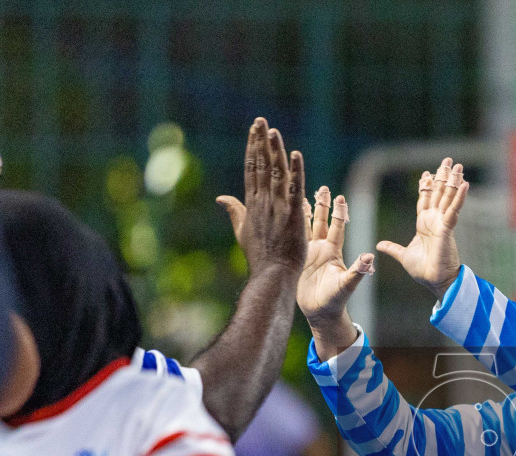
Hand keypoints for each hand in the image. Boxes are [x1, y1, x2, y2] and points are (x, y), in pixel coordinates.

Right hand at [215, 117, 307, 273]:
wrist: (272, 275)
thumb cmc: (260, 256)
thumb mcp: (242, 231)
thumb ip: (234, 211)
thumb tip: (220, 197)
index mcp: (252, 204)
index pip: (252, 170)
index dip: (253, 149)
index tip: (254, 131)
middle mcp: (262, 202)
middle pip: (261, 166)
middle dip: (260, 142)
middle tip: (260, 120)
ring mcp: (277, 207)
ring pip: (276, 173)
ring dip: (275, 151)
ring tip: (273, 130)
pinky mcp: (292, 215)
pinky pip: (295, 189)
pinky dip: (295, 172)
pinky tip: (295, 154)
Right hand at [296, 187, 373, 358]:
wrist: (320, 311)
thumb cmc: (336, 300)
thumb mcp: (347, 285)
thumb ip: (358, 271)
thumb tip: (370, 257)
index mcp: (334, 252)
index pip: (337, 228)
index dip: (339, 213)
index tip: (340, 197)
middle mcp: (322, 249)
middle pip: (323, 222)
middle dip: (323, 205)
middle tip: (323, 188)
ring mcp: (309, 253)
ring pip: (307, 227)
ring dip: (307, 212)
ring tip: (303, 194)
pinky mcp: (297, 258)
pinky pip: (294, 238)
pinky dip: (291, 226)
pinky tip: (286, 214)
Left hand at [377, 157, 466, 298]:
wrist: (433, 281)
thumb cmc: (422, 270)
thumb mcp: (403, 255)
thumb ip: (393, 248)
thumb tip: (380, 245)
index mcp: (424, 224)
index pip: (425, 199)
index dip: (426, 185)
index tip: (426, 173)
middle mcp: (435, 220)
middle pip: (439, 193)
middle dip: (443, 176)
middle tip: (448, 160)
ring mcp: (442, 223)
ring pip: (448, 197)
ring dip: (453, 181)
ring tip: (458, 166)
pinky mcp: (448, 229)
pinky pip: (454, 209)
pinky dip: (460, 197)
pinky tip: (465, 184)